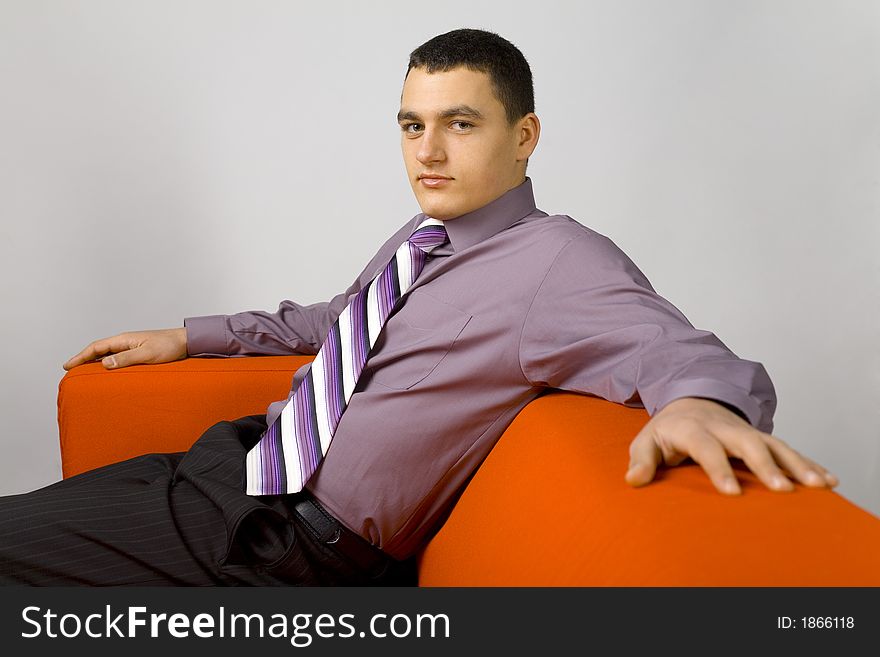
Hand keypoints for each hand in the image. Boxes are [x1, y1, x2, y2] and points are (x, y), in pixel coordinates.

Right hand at [63, 328, 187, 370]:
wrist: (186, 342)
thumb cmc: (169, 346)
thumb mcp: (147, 354)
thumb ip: (126, 359)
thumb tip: (104, 364)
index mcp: (124, 339)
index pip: (96, 347)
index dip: (80, 356)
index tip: (67, 366)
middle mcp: (125, 342)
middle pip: (98, 350)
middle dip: (83, 360)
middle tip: (70, 372)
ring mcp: (131, 346)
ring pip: (107, 355)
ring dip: (94, 363)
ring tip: (84, 374)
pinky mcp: (138, 352)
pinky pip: (118, 358)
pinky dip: (108, 365)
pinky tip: (107, 373)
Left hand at [624, 397, 837, 494]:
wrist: (690, 400)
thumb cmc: (667, 430)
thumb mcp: (646, 441)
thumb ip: (641, 460)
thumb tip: (633, 480)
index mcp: (692, 428)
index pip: (706, 447)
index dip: (718, 469)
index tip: (732, 493)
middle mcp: (723, 427)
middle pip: (748, 443)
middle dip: (766, 465)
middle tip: (781, 490)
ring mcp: (745, 430)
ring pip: (775, 444)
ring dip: (796, 464)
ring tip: (817, 486)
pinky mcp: (761, 437)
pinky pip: (788, 449)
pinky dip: (809, 463)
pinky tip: (828, 480)